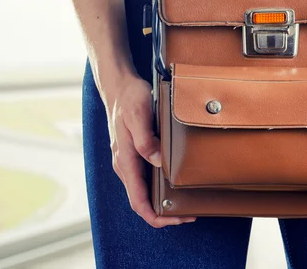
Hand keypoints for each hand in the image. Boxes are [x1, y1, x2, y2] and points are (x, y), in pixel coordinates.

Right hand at [105, 72, 196, 227]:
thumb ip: (146, 140)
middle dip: (163, 213)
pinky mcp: (133, 154)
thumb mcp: (139, 115)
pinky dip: (158, 188)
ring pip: (143, 191)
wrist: (119, 86)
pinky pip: (144, 179)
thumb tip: (158, 161)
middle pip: (141, 200)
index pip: (137, 200)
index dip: (155, 215)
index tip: (174, 219)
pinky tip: (173, 184)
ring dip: (161, 202)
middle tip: (188, 214)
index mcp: (125, 160)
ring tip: (184, 203)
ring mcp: (128, 160)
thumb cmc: (130, 99)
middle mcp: (124, 164)